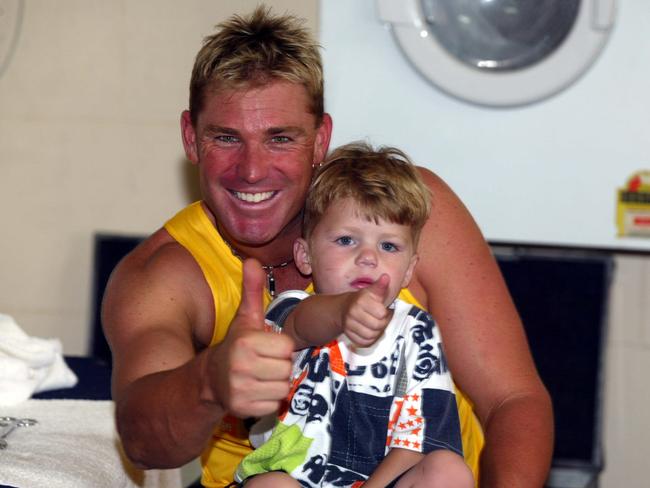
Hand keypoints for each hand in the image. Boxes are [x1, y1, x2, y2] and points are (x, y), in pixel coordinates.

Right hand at [207, 259, 293, 417]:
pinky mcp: (242, 409)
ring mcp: (240, 389)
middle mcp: (241, 366)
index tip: (265, 347)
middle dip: (278, 366)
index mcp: (245, 342)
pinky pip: (274, 405)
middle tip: (263, 364)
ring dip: (275, 384)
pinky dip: (268, 401)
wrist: (209, 380)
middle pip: (286, 368)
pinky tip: (256, 391)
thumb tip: (253, 260)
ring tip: (260, 377)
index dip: (278, 347)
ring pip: (282, 387)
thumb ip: (252, 290)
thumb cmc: (235, 345)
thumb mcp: (245, 318)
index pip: (286, 346)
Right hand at [342, 274, 390, 347]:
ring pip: (371, 336)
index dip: (387, 313)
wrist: (344, 308)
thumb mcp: (371, 291)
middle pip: (377, 326)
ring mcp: (349, 325)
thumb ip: (380, 286)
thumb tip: (386, 277)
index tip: (386, 309)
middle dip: (383, 323)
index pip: (381, 313)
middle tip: (382, 318)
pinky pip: (364, 342)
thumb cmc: (362, 300)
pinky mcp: (348, 335)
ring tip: (377, 325)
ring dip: (377, 332)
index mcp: (360, 301)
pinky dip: (370, 339)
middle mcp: (353, 313)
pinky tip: (370, 331)